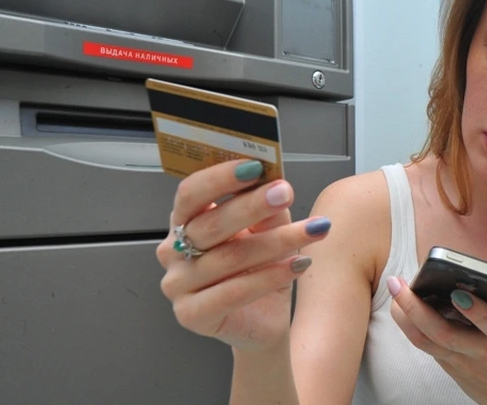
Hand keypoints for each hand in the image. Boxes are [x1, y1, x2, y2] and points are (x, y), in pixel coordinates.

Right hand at [156, 159, 331, 352]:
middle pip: (210, 223)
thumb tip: (276, 180)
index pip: (191, 193)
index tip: (255, 167)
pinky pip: (233, 292)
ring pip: (228, 257)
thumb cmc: (260, 268)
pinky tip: (298, 265)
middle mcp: (173, 251)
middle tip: (285, 193)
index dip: (220, 178)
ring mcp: (177, 285)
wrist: (265, 320)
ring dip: (276, 241)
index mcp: (185, 221)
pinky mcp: (191, 315)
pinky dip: (270, 276)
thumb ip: (267, 206)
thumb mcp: (267, 229)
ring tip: (312, 231)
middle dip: (252, 205)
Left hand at [388, 277, 486, 404]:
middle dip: (417, 307)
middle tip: (398, 283)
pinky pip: (426, 345)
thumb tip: (461, 276)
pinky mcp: (449, 368)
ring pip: (426, 342)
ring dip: (404, 315)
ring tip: (394, 289)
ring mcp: (463, 362)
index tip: (458, 294)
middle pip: (444, 334)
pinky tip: (401, 305)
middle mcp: (483, 351)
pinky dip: (410, 323)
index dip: (477, 311)